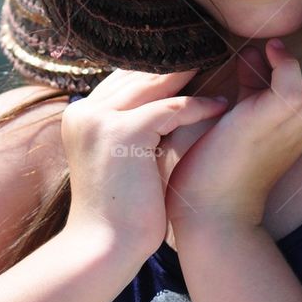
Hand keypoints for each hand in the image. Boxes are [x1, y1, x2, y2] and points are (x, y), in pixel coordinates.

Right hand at [60, 66, 229, 254]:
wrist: (103, 248)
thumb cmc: (118, 212)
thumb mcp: (119, 159)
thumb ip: (129, 130)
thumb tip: (162, 108)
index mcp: (80, 115)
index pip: (123, 80)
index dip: (157, 70)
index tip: (189, 62)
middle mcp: (84, 111)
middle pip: (137, 76)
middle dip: (175, 66)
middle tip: (210, 52)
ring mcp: (100, 120)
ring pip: (154, 85)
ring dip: (189, 77)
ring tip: (220, 66)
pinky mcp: (122, 132)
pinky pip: (170, 108)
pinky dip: (198, 106)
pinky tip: (221, 105)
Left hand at [165, 41, 301, 234]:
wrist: (213, 207)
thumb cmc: (230, 158)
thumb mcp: (251, 110)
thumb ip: (256, 80)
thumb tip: (254, 50)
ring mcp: (293, 122)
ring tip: (297, 47)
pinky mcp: (266, 122)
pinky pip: (292, 88)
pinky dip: (284, 62)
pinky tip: (267, 53)